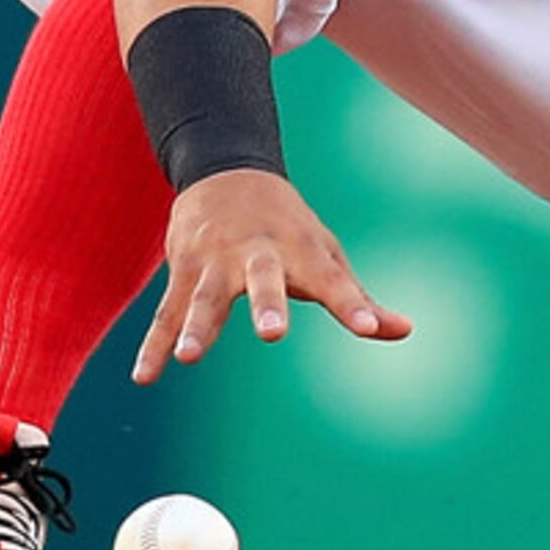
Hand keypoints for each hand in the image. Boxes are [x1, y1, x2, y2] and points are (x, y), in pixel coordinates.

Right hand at [131, 168, 410, 382]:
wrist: (227, 173)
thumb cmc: (289, 228)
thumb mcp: (326, 255)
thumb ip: (358, 299)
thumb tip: (405, 330)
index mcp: (303, 250)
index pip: (332, 280)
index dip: (352, 304)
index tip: (369, 328)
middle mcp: (259, 253)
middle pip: (263, 278)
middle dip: (267, 304)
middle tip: (272, 333)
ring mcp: (217, 261)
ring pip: (205, 295)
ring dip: (197, 326)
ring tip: (189, 358)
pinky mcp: (183, 270)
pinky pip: (166, 312)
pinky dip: (154, 344)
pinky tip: (145, 376)